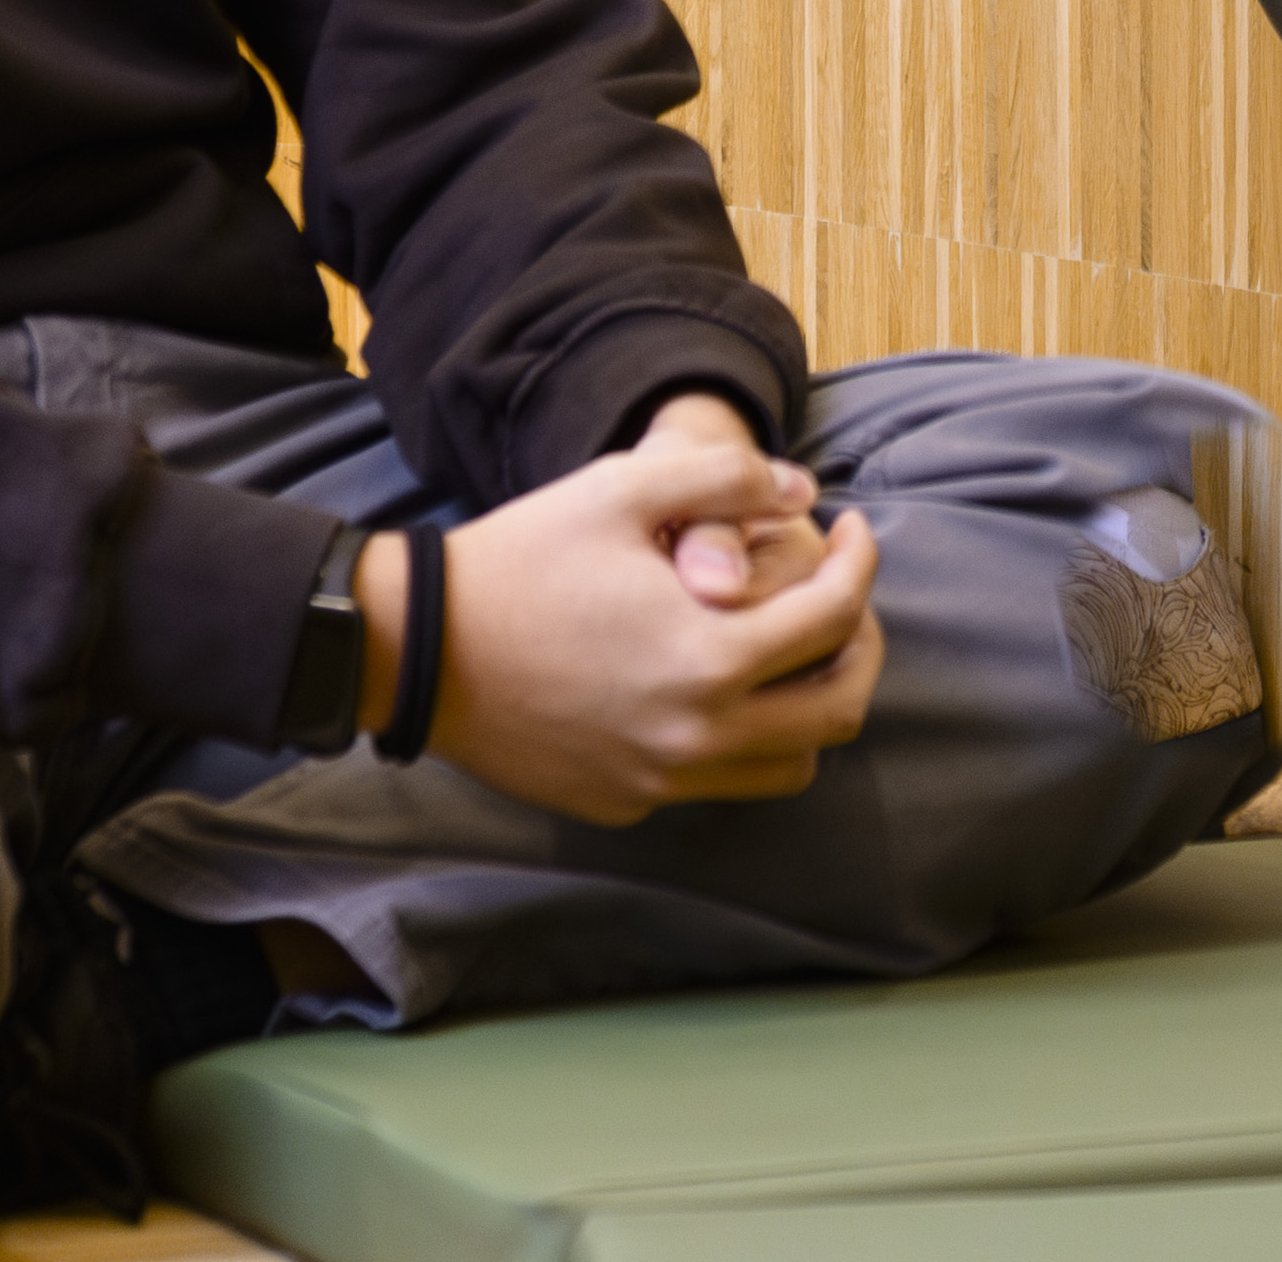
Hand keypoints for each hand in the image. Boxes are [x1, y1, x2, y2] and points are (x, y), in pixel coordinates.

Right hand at [405, 400, 882, 826]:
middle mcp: (696, 739)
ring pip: (788, 766)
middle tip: (843, 597)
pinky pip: (717, 784)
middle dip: (860, 647)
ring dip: (807, 706)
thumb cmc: (522, 559)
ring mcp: (660, 783)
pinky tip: (712, 685)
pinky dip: (740, 740)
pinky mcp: (624, 805)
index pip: (837, 619)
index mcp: (710, 660)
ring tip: (787, 648)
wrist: (419, 651)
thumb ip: (727, 477)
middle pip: (838, 712)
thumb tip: (804, 488)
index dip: (862, 562)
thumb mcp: (623, 488)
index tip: (853, 530)